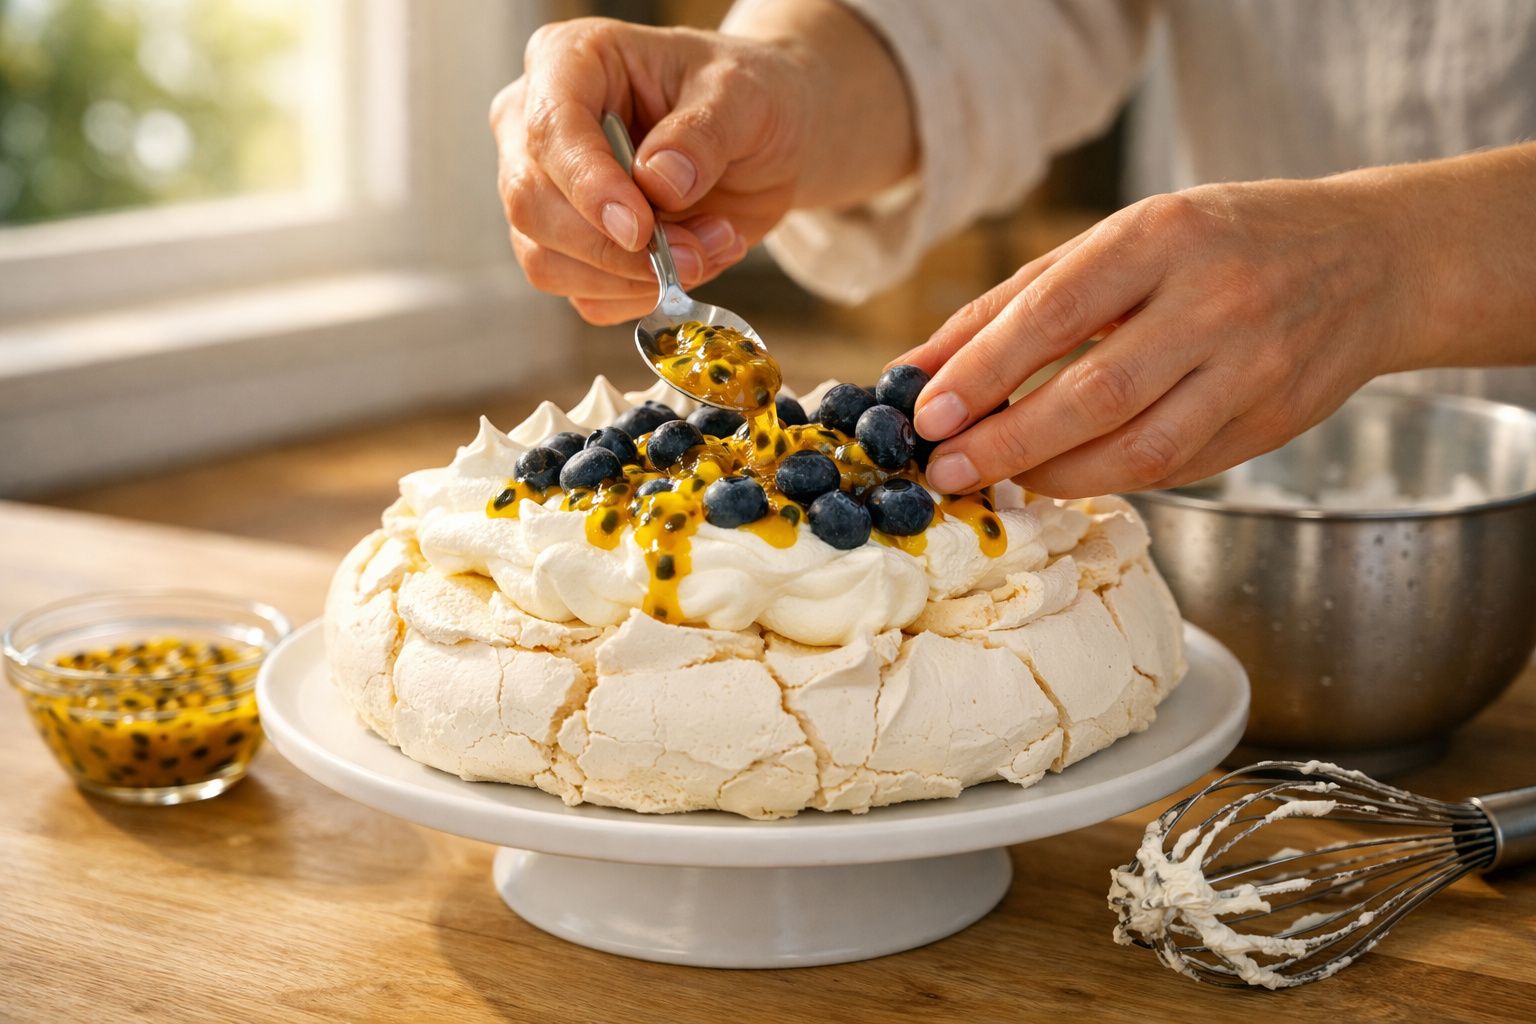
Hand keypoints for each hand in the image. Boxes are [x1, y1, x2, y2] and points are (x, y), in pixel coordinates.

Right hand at [490, 18, 811, 324]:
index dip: (589, 186)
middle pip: (532, 205)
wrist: (765, 141)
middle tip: (696, 252)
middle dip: (617, 248)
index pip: (550, 130)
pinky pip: (586, 296)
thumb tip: (657, 182)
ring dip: (636, 278)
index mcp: (568, 62)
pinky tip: (697, 261)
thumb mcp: (744, 95)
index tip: (641, 227)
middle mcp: (537, 127)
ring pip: (549, 262)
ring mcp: (547, 193)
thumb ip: (702, 133)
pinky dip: (645, 295)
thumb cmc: (745, 97)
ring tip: (712, 246)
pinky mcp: (572, 249)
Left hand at [898, 178, 1424, 497]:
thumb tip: (919, 368)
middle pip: (1094, 393)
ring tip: (998, 478)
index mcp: (1163, 236)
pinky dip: (1107, 478)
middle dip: (1006, 442)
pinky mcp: (1272, 424)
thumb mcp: (1120, 241)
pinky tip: (1064, 474)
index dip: (983, 371)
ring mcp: (1252, 368)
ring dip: (1053, 475)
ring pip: (1138, 449)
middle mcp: (1215, 301)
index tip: (926, 415)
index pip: (1056, 313)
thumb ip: (1016, 302)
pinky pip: (1174, 470)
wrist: (1367, 261)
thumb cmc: (1217, 243)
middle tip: (945, 470)